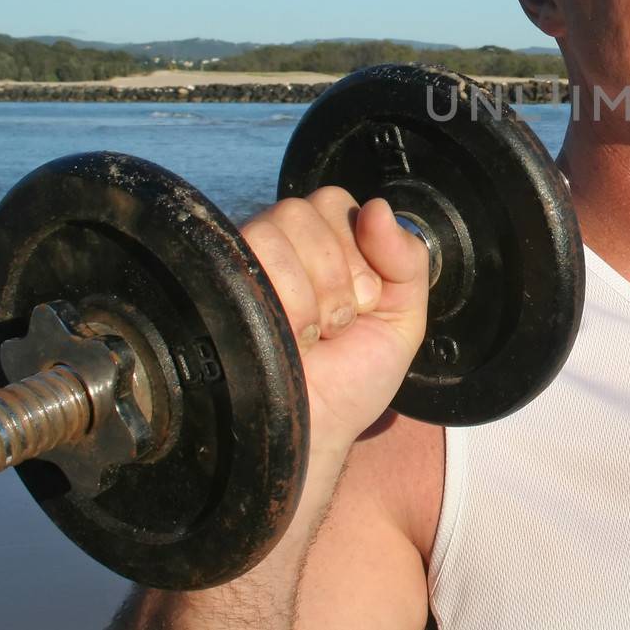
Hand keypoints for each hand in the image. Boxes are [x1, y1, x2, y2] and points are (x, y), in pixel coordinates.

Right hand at [240, 187, 429, 460]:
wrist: (317, 427)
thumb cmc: (354, 378)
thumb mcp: (403, 317)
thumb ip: (407, 259)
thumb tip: (379, 208)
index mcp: (325, 247)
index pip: (339, 202)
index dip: (360, 248)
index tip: (366, 300)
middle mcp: (282, 248)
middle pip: (311, 207)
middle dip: (339, 270)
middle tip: (339, 322)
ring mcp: (248, 261)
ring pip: (285, 222)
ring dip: (316, 288)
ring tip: (314, 333)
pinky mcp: (222, 280)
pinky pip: (257, 247)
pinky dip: (292, 297)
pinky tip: (294, 334)